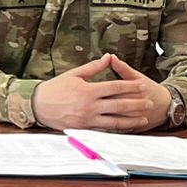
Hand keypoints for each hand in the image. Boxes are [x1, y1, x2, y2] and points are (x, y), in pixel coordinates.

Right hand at [31, 54, 166, 131]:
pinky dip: (117, 129)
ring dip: (131, 120)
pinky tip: (126, 128)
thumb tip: (108, 57)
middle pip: (119, 105)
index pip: (115, 88)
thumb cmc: (55, 88)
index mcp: (88, 90)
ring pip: (115, 120)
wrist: (38, 105)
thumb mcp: (74, 74)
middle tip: (149, 103)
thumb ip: (93, 67)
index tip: (142, 86)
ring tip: (143, 119)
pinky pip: (104, 130)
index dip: (130, 87)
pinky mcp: (84, 128)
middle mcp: (90, 105)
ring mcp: (87, 118)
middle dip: (136, 104)